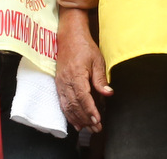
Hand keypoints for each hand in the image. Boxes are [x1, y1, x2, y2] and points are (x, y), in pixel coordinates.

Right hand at [55, 10, 111, 130]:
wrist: (69, 38)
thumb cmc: (85, 48)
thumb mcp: (97, 60)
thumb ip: (101, 79)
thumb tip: (108, 93)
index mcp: (76, 75)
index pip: (83, 97)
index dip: (90, 110)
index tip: (97, 119)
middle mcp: (66, 82)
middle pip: (74, 105)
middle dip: (86, 118)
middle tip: (96, 128)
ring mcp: (60, 84)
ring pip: (67, 107)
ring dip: (77, 119)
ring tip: (88, 128)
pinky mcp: (58, 85)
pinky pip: (62, 104)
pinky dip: (68, 114)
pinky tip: (75, 122)